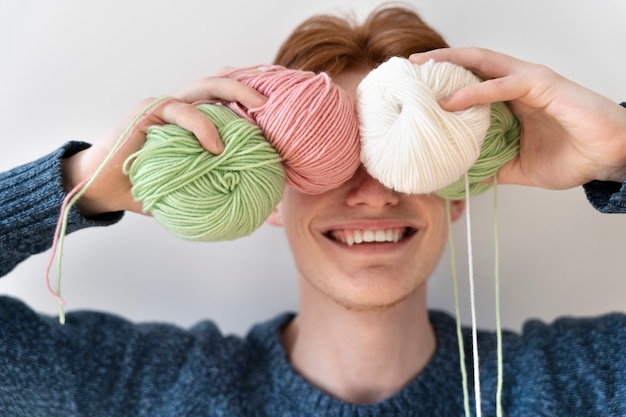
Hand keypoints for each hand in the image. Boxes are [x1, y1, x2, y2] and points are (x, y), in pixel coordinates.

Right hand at [62, 74, 266, 215]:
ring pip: (205, 88)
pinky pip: (183, 112)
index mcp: (193, 120)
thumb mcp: (187, 187)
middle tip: (276, 102)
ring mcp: (165, 106)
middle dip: (251, 87)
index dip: (251, 99)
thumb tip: (252, 212)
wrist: (103, 188)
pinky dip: (204, 126)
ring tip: (260, 110)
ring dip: (236, 94)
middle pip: (222, 85)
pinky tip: (217, 146)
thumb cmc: (147, 187)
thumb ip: (212, 188)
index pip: (227, 100)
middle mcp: (182, 107)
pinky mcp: (149, 112)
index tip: (280, 108)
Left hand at [410, 47, 625, 189]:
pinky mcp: (544, 86)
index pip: (472, 79)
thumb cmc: (572, 155)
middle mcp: (518, 83)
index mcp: (511, 98)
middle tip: (410, 67)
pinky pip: (505, 85)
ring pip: (485, 64)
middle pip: (472, 63)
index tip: (415, 87)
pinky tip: (452, 101)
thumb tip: (464, 177)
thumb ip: (493, 166)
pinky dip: (476, 92)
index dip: (444, 80)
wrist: (610, 157)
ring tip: (422, 71)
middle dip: (440, 62)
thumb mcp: (519, 167)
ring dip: (451, 66)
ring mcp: (531, 81)